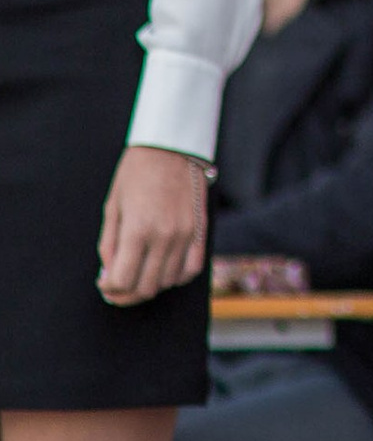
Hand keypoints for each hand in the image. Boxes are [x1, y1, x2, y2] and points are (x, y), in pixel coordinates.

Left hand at [97, 145, 207, 305]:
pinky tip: (164, 270)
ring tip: (139, 275)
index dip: (109, 288)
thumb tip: (108, 275)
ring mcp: (186, 234)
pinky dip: (177, 277)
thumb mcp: (113, 207)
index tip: (104, 282)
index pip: (122, 281)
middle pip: (145, 287)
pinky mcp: (200, 229)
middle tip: (117, 287)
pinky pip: (192, 268)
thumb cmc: (136, 173)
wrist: (172, 146)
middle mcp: (164, 236)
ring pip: (168, 281)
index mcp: (137, 230)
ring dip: (150, 285)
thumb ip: (109, 245)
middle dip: (126, 294)